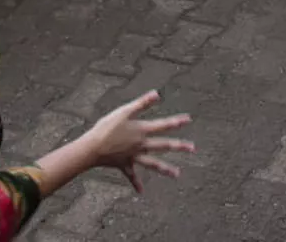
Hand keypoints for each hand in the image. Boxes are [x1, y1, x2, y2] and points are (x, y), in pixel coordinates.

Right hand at [79, 90, 194, 192]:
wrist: (92, 148)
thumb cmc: (106, 127)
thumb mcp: (124, 112)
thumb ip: (141, 103)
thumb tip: (157, 93)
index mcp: (142, 130)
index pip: (163, 125)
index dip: (176, 122)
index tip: (188, 120)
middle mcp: (141, 145)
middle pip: (163, 145)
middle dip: (179, 146)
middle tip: (193, 148)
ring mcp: (133, 156)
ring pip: (152, 163)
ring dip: (165, 169)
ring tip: (177, 174)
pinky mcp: (124, 165)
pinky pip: (131, 176)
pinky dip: (136, 183)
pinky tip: (141, 192)